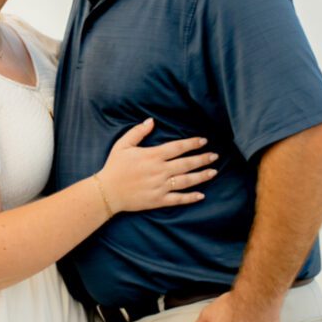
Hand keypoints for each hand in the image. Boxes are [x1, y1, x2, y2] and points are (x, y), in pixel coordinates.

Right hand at [98, 118, 218, 212]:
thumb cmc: (114, 166)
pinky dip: (190, 198)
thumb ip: (137, 132)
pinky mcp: (158, 200)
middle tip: (215, 156)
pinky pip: (178, 199)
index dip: (192, 143)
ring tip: (214, 172)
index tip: (203, 141)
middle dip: (202, 159)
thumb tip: (151, 121)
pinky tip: (201, 195)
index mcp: (152, 156)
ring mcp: (160, 187)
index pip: (177, 147)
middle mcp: (159, 171)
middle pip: (186, 163)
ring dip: (201, 176)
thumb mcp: (122, 145)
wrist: (107, 192)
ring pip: (186, 181)